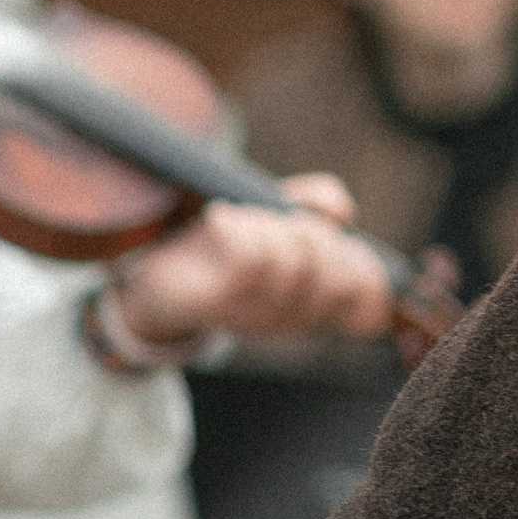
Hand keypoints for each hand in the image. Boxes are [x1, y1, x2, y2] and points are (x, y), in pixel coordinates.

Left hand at [111, 177, 396, 347]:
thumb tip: (343, 212)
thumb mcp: (275, 211)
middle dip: (313, 234)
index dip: (366, 271)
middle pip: (335, 275)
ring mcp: (255, 315)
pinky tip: (219, 218)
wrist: (149, 265)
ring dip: (268, 225)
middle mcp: (290, 316)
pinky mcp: (218, 301)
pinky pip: (251, 259)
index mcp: (312, 301)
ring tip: (241, 217)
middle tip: (280, 219)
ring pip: (292, 261)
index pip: (367, 304)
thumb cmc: (218, 239)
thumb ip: (315, 202)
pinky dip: (237, 226)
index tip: (332, 235)